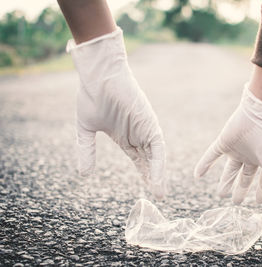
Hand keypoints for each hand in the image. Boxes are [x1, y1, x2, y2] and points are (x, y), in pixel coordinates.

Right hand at [68, 28, 165, 198]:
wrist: (98, 76)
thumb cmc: (91, 96)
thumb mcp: (85, 129)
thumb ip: (87, 150)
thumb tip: (83, 174)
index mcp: (125, 135)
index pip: (138, 158)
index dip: (144, 173)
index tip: (148, 189)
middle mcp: (138, 133)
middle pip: (150, 160)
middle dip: (154, 177)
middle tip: (159, 196)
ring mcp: (145, 128)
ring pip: (155, 156)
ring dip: (158, 174)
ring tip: (160, 193)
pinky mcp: (149, 123)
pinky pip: (157, 147)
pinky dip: (158, 163)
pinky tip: (157, 178)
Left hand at [194, 85, 261, 230]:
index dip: (261, 193)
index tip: (257, 205)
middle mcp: (253, 156)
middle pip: (245, 177)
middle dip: (240, 189)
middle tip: (234, 202)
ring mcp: (238, 149)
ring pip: (229, 169)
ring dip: (225, 181)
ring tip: (220, 194)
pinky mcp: (224, 142)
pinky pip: (211, 155)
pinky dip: (204, 164)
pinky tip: (196, 175)